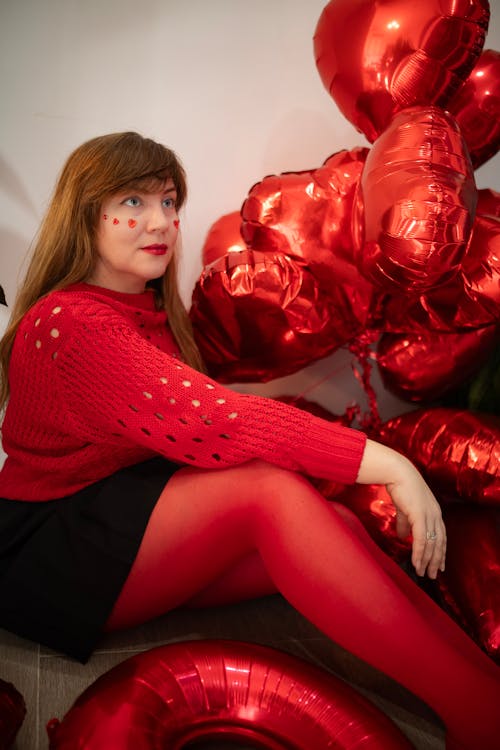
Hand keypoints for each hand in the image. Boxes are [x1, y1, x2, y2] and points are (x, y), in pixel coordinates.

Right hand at [386, 463, 446, 578]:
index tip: (439, 564)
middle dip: (436, 560)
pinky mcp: (420, 516)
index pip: (441, 536)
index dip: (441, 551)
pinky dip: (419, 553)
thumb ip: (405, 524)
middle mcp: (435, 515)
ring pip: (432, 544)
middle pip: (440, 543)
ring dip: (428, 560)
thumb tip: (403, 536)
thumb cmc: (400, 487)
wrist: (397, 472)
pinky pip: (422, 539)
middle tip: (433, 574)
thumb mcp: (404, 508)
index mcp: (434, 512)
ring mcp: (429, 515)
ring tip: (423, 572)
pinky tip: (416, 562)